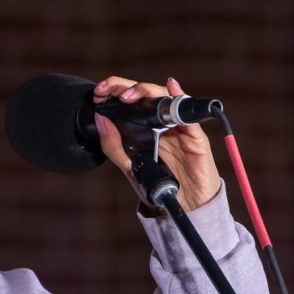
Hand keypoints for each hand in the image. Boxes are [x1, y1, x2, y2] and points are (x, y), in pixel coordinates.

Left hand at [92, 75, 220, 212]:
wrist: (186, 206)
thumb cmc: (160, 185)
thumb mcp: (130, 167)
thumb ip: (113, 146)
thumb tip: (101, 119)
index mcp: (145, 127)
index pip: (130, 101)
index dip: (115, 91)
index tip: (98, 92)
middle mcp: (161, 122)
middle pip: (146, 94)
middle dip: (125, 86)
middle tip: (108, 90)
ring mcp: (178, 126)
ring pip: (165, 97)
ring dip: (146, 91)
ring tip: (129, 95)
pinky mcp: (194, 136)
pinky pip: (188, 114)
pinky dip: (179, 97)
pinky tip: (171, 87)